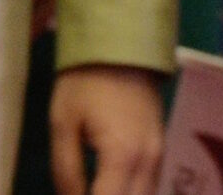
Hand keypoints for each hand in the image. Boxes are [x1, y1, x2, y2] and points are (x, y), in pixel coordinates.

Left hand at [51, 64, 163, 194]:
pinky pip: (149, 186)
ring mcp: (158, 154)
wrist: (122, 42)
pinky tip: (115, 191)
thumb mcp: (63, 126)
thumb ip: (66, 173)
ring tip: (96, 191)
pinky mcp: (159, 147)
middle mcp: (148, 161)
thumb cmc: (85, 82)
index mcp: (122, 157)